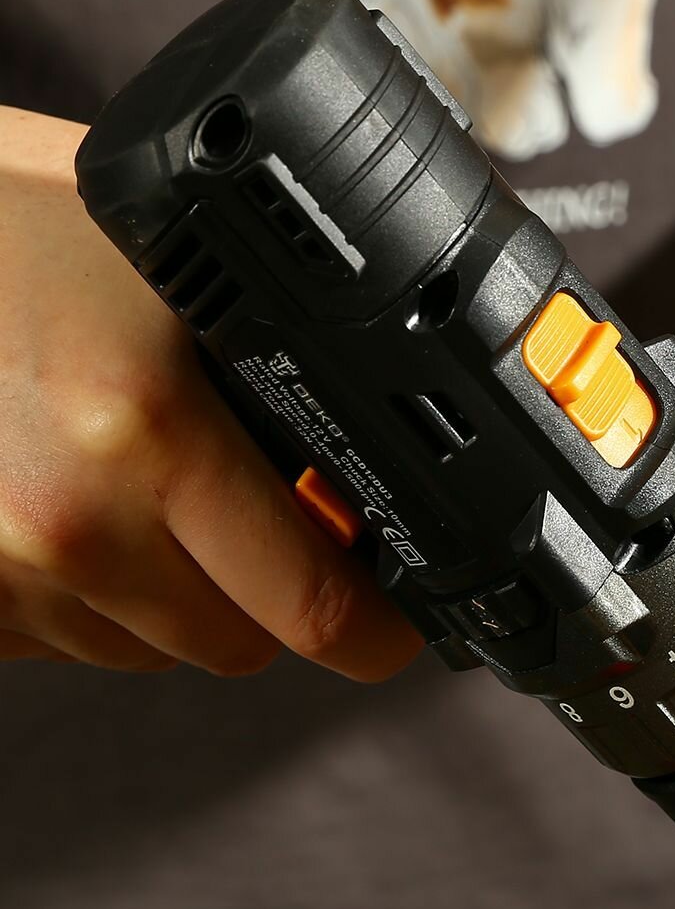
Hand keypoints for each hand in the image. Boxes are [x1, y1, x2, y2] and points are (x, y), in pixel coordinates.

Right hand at [0, 106, 422, 675]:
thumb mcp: (157, 260)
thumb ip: (262, 363)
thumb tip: (352, 460)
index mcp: (147, 430)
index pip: (315, 606)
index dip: (372, 628)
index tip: (391, 625)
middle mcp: (67, 521)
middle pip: (235, 643)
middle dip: (261, 594)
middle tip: (246, 518)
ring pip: (142, 647)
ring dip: (160, 594)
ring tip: (117, 479)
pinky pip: (55, 641)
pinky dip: (75, 596)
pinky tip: (49, 500)